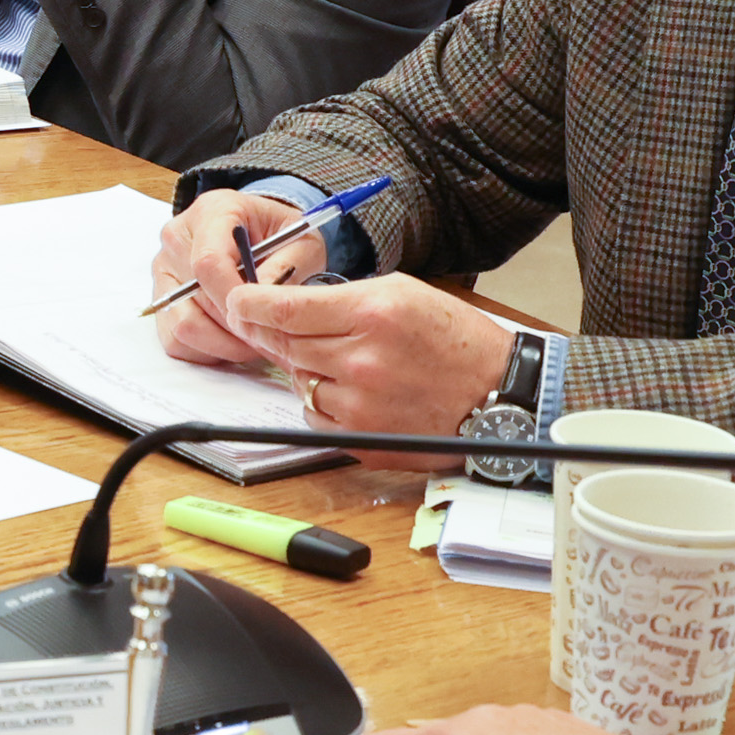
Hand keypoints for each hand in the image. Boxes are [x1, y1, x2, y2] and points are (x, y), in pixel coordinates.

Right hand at [146, 188, 313, 361]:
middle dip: (236, 326)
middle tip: (270, 337)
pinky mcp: (162, 300)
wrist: (259, 234)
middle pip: (196, 299)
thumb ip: (287, 265)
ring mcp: (164, 271)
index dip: (234, 297)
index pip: (208, 262)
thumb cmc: (280, 235)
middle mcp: (177, 238)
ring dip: (223, 344)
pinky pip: (176, 340)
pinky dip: (208, 351)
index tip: (261, 316)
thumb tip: (263, 295)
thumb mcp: (301, 240)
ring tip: (254, 340)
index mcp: (211, 212)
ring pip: (184, 326)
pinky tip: (234, 340)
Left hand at [220, 269, 510, 432]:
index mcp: (372, 314)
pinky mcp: (360, 439)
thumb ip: (342, 298)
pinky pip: (315, 416)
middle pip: (282, 345)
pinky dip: (324, 403)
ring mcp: (359, 406)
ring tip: (346, 362)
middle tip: (268, 326)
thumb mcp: (403, 294)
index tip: (237, 301)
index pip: (284, 309)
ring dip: (306, 370)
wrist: (498, 394)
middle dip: (270, 334)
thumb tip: (285, 306)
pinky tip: (357, 392)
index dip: (250, 304)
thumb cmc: (454, 340)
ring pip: (296, 382)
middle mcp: (360, 361)